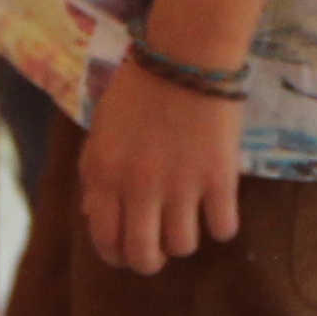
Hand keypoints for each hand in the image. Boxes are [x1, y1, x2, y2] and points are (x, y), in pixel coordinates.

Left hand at [85, 62, 245, 273]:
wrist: (187, 54)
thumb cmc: (138, 88)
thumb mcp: (101, 129)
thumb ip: (93, 172)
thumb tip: (93, 214)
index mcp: (105, 176)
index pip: (105, 241)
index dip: (117, 256)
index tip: (128, 251)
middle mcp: (140, 188)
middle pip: (144, 256)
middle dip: (150, 261)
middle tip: (159, 247)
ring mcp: (182, 186)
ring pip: (183, 247)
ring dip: (184, 240)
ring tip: (189, 219)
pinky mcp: (219, 178)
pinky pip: (223, 228)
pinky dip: (222, 226)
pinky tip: (219, 209)